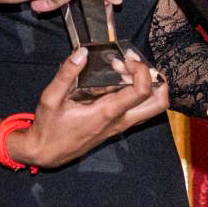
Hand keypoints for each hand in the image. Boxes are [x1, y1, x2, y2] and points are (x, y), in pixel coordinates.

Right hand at [6, 47, 166, 168]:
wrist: (48, 153)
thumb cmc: (49, 127)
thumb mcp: (50, 98)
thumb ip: (66, 74)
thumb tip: (82, 53)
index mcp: (107, 112)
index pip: (142, 90)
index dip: (141, 70)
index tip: (124, 60)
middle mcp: (121, 120)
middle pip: (159, 103)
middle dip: (156, 78)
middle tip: (134, 65)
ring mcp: (122, 125)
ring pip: (153, 108)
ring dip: (150, 86)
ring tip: (128, 71)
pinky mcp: (118, 126)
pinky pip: (142, 110)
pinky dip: (141, 93)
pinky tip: (120, 81)